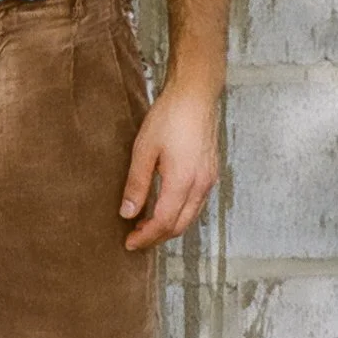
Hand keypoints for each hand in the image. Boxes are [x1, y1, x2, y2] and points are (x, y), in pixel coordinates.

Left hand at [119, 80, 219, 250]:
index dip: (145, 237)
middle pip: (179, 225)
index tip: (129, 243)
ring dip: (169, 226)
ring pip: (190, 216)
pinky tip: (165, 206)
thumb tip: (127, 213)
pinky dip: (180, 213)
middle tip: (135, 238)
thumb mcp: (144, 150)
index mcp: (183, 181)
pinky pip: (196, 203)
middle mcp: (201, 185)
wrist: (196, 94)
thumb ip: (136, 184)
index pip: (163, 223)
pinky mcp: (211, 172)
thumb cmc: (169, 116)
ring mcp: (209, 179)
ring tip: (146, 225)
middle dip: (157, 237)